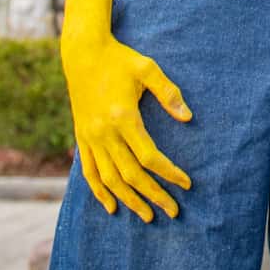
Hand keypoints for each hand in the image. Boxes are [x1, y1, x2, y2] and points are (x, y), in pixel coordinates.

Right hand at [61, 35, 192, 220]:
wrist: (82, 53)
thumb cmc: (119, 58)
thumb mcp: (147, 68)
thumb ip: (168, 93)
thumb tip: (188, 117)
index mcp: (123, 117)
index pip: (149, 157)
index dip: (169, 173)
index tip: (186, 183)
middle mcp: (104, 133)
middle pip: (131, 174)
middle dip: (153, 196)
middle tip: (173, 211)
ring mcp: (90, 137)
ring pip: (110, 179)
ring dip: (129, 200)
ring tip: (148, 216)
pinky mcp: (81, 137)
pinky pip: (89, 172)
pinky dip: (99, 192)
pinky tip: (111, 207)